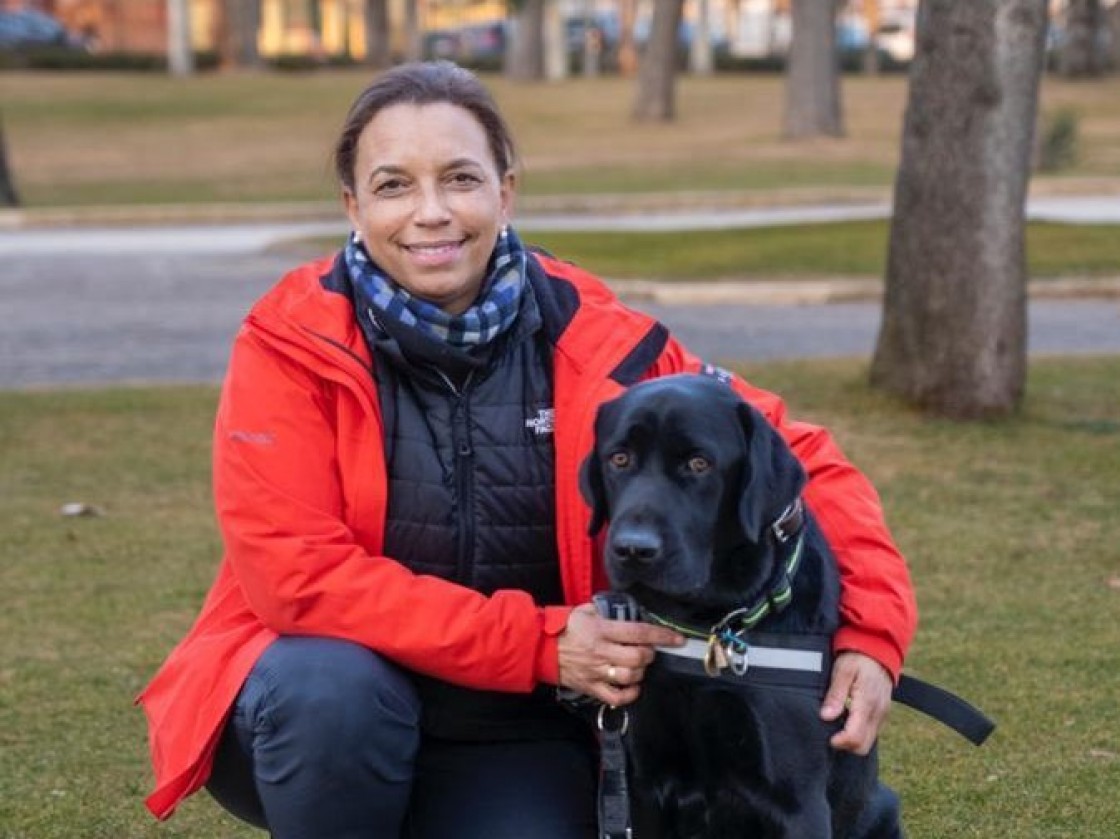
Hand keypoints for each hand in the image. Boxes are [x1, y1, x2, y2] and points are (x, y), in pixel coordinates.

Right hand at [557, 603, 683, 707]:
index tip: (677, 638)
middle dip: (650, 654)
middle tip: (648, 650)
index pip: (640, 633)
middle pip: (639, 658)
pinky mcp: (591, 686)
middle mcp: (602, 652)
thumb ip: (609, 611)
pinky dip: (629, 694)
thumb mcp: (586, 610)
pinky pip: (616, 697)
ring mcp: (596, 671)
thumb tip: (630, 612)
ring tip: (638, 665)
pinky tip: (632, 685)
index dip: (662, 636)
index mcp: (602, 630)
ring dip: (641, 672)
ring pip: (630, 677)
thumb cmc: (564, 627)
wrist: (540, 646)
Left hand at [820, 651, 893, 754]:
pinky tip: (847, 720)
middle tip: (830, 733)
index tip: (827, 737)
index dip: (839, 742)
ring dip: (852, 740)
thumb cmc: (857, 658)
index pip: (855, 737)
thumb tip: (826, 716)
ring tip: (837, 726)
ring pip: (868, 741)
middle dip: (846, 745)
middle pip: (863, 746)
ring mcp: (882, 714)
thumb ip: (835, 695)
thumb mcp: (843, 671)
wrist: (878, 648)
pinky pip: (872, 732)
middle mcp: (877, 713)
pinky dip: (859, 732)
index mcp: (867, 704)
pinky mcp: (882, 712)